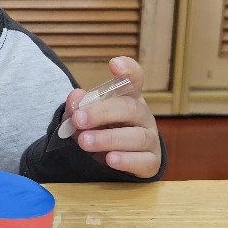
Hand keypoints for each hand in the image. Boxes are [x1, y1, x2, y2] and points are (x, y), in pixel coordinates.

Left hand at [63, 57, 161, 177]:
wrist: (112, 163)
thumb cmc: (100, 132)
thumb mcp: (84, 119)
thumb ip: (78, 109)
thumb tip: (75, 96)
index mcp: (128, 98)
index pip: (134, 79)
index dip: (127, 70)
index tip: (114, 64)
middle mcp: (142, 116)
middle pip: (129, 108)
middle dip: (102, 112)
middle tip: (78, 119)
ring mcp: (150, 139)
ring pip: (136, 136)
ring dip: (108, 139)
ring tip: (85, 142)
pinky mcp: (151, 162)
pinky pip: (143, 161)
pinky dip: (127, 160)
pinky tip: (110, 159)